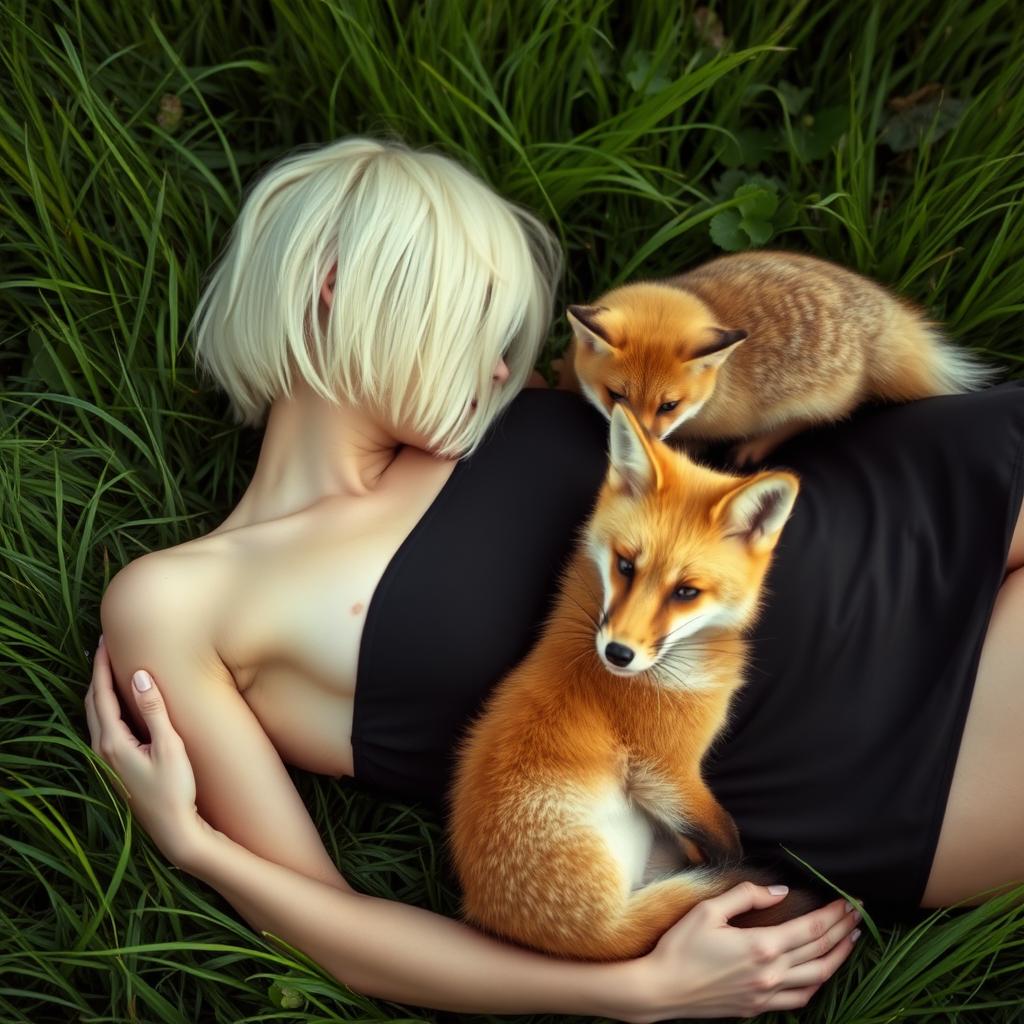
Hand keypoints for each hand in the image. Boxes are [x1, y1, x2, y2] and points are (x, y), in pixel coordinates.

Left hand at [83, 638, 207, 867]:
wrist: (174, 830)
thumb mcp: (169, 746)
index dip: (103, 665)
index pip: (101, 694)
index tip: (105, 641)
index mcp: (113, 742)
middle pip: (92, 702)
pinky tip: (118, 704)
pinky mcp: (116, 767)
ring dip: (100, 689)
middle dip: (97, 673)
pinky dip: (105, 706)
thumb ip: (153, 709)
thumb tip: (140, 674)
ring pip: (95, 715)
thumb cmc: (175, 789)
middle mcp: (103, 750)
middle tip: (106, 647)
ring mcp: (107, 761)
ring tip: (110, 668)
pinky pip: (103, 727)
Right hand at [630, 883, 860, 1021]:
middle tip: (858, 915)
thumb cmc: (680, 946)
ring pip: (817, 978)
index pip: (810, 928)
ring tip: (851, 942)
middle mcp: (770, 973)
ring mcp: (766, 994)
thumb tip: (780, 892)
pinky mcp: (758, 1008)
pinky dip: (817, 985)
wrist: (662, 989)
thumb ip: (746, 896)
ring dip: (838, 958)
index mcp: (761, 945)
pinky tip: (821, 974)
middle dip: (842, 931)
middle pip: (820, 951)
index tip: (848, 901)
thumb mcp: (708, 911)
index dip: (834, 914)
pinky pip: (799, 999)